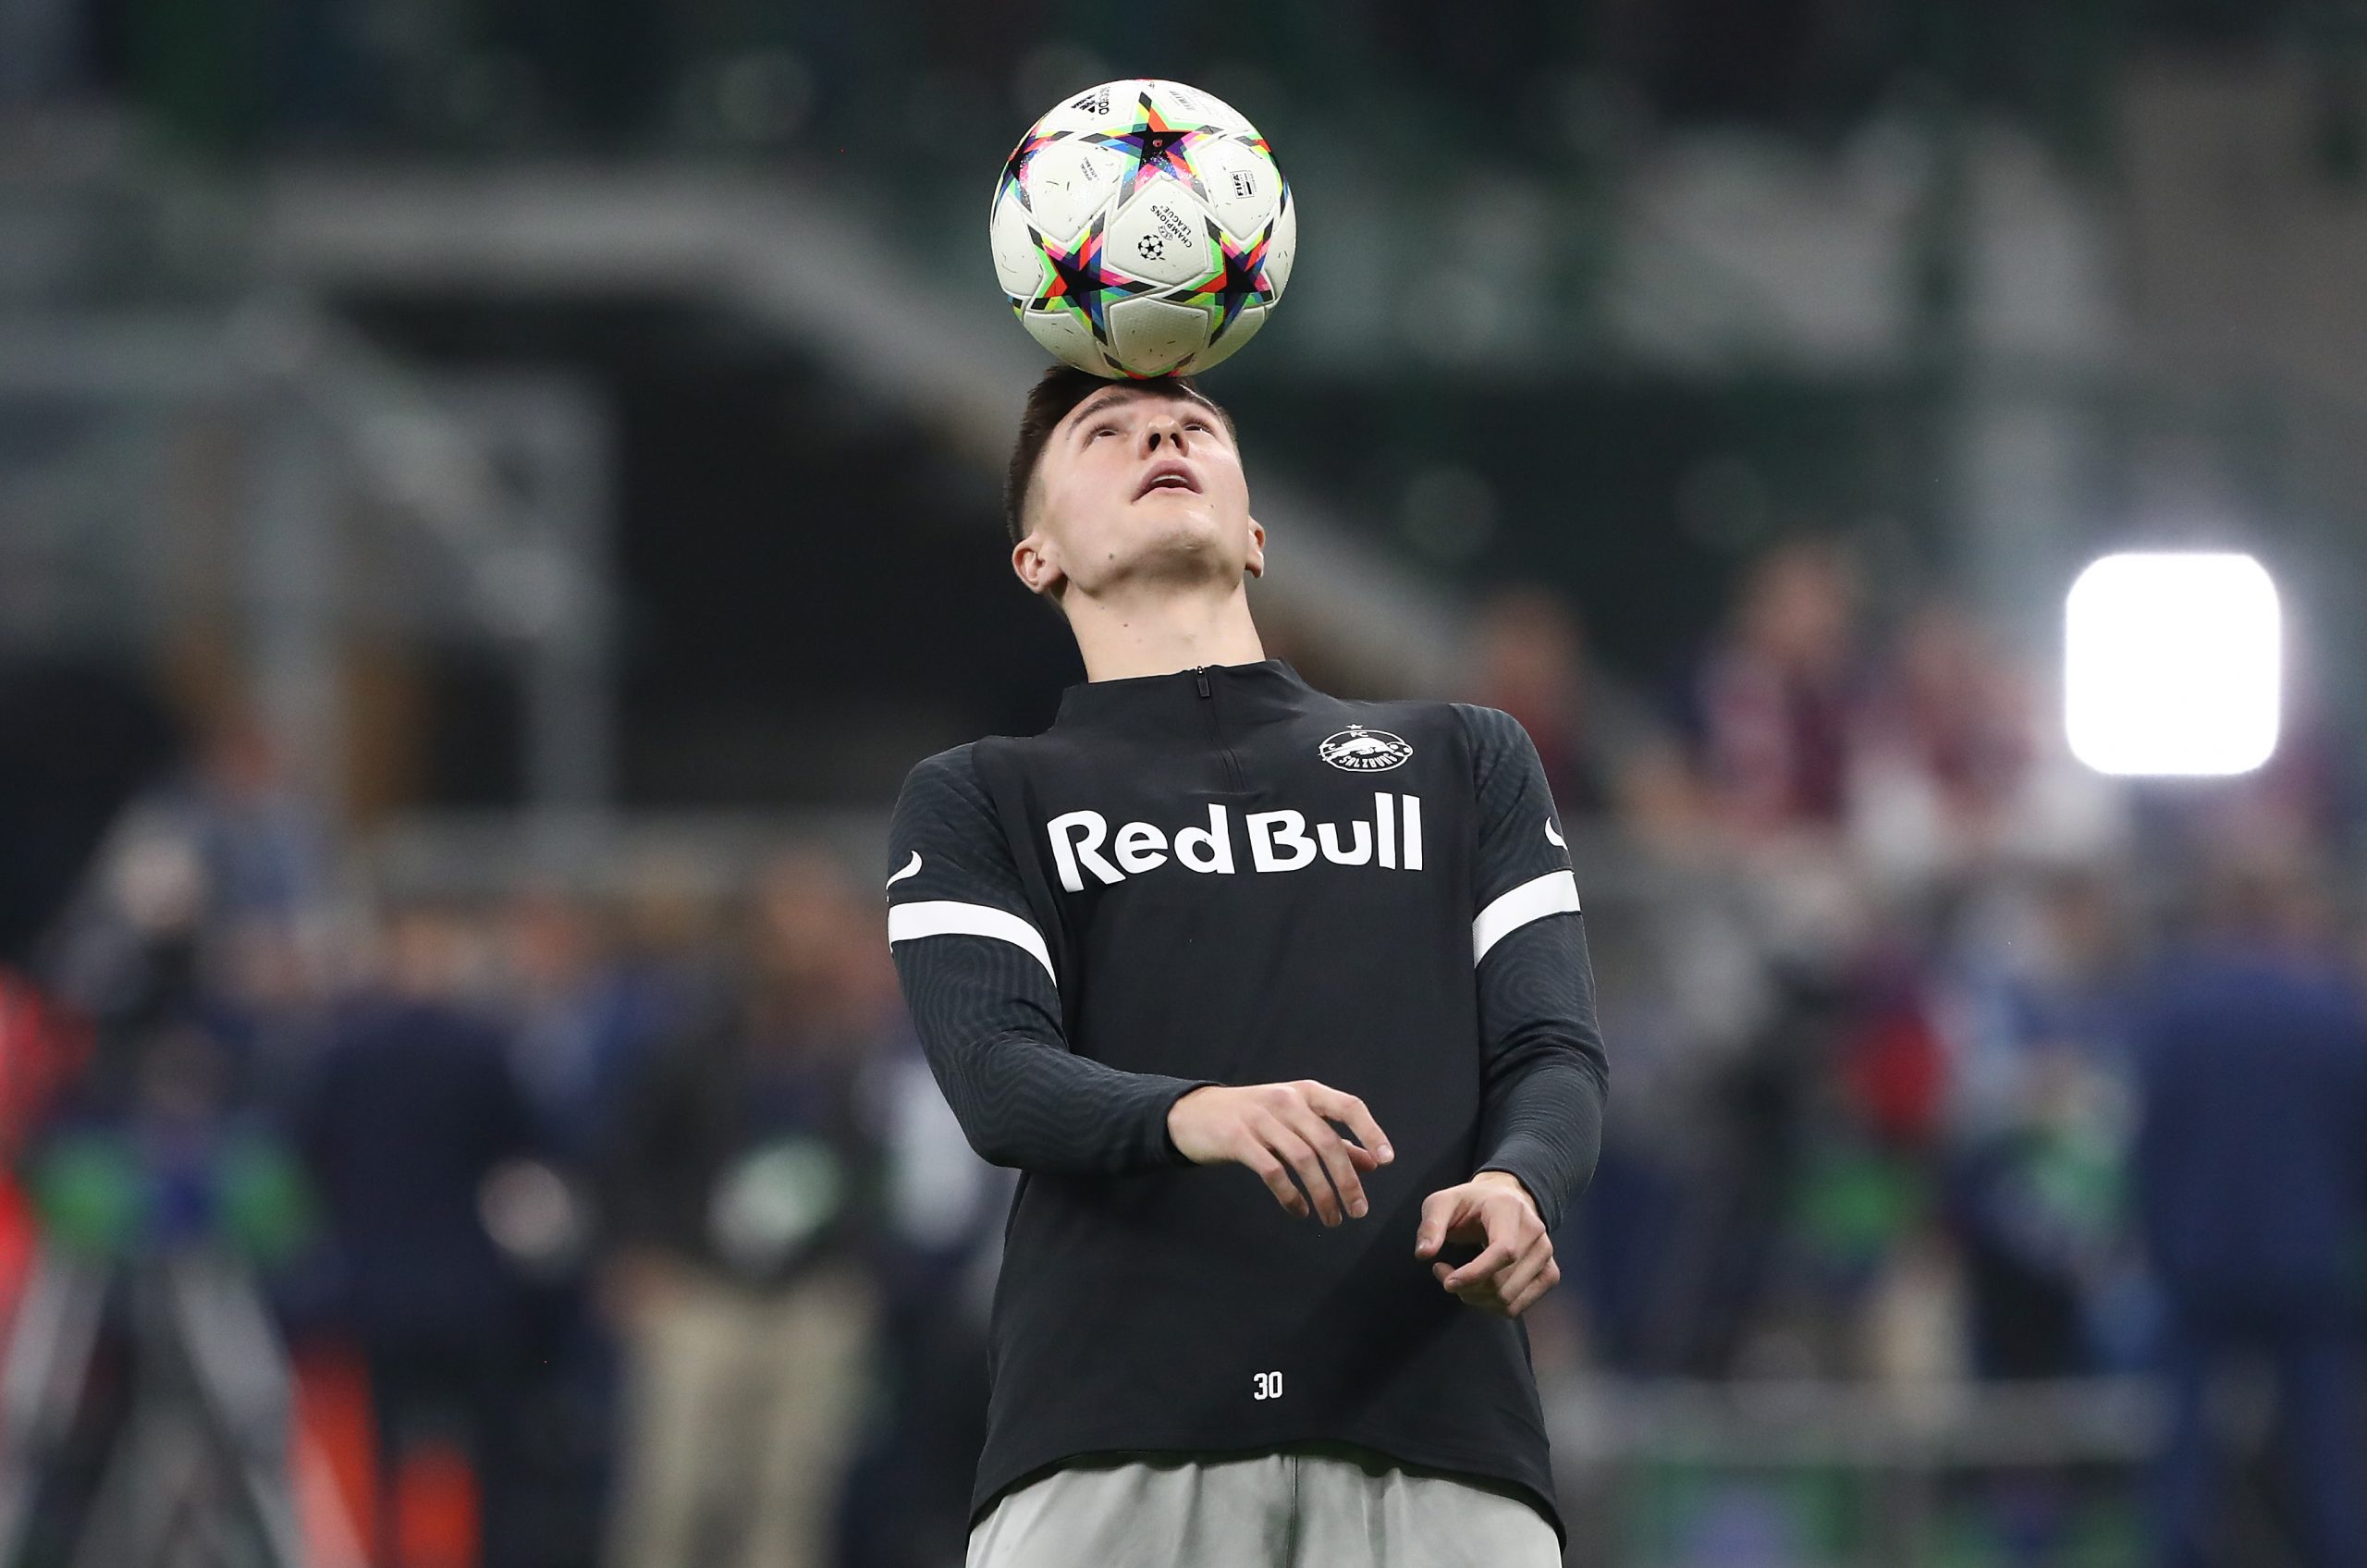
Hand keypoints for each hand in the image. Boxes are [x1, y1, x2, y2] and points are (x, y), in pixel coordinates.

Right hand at [1167, 1081, 1392, 1224]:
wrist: (1194, 1113)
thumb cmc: (1253, 1118)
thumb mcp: (1294, 1120)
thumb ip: (1333, 1139)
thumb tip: (1372, 1163)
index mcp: (1305, 1092)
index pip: (1348, 1106)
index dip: (1371, 1132)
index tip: (1387, 1161)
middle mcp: (1286, 1101)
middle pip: (1327, 1142)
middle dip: (1347, 1181)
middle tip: (1359, 1211)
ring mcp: (1260, 1118)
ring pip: (1303, 1160)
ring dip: (1322, 1195)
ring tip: (1332, 1219)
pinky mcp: (1238, 1139)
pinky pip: (1272, 1172)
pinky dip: (1291, 1196)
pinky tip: (1300, 1211)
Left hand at [1414, 1171, 1558, 1317]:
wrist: (1504, 1200)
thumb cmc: (1470, 1203)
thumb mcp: (1442, 1203)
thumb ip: (1431, 1225)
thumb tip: (1423, 1254)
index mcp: (1511, 1209)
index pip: (1504, 1252)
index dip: (1475, 1274)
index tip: (1448, 1283)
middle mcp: (1536, 1232)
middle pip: (1503, 1283)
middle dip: (1467, 1289)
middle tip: (1444, 1275)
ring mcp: (1546, 1254)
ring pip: (1509, 1300)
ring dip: (1476, 1299)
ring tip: (1458, 1280)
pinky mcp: (1549, 1274)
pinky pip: (1517, 1307)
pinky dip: (1491, 1306)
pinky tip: (1478, 1288)